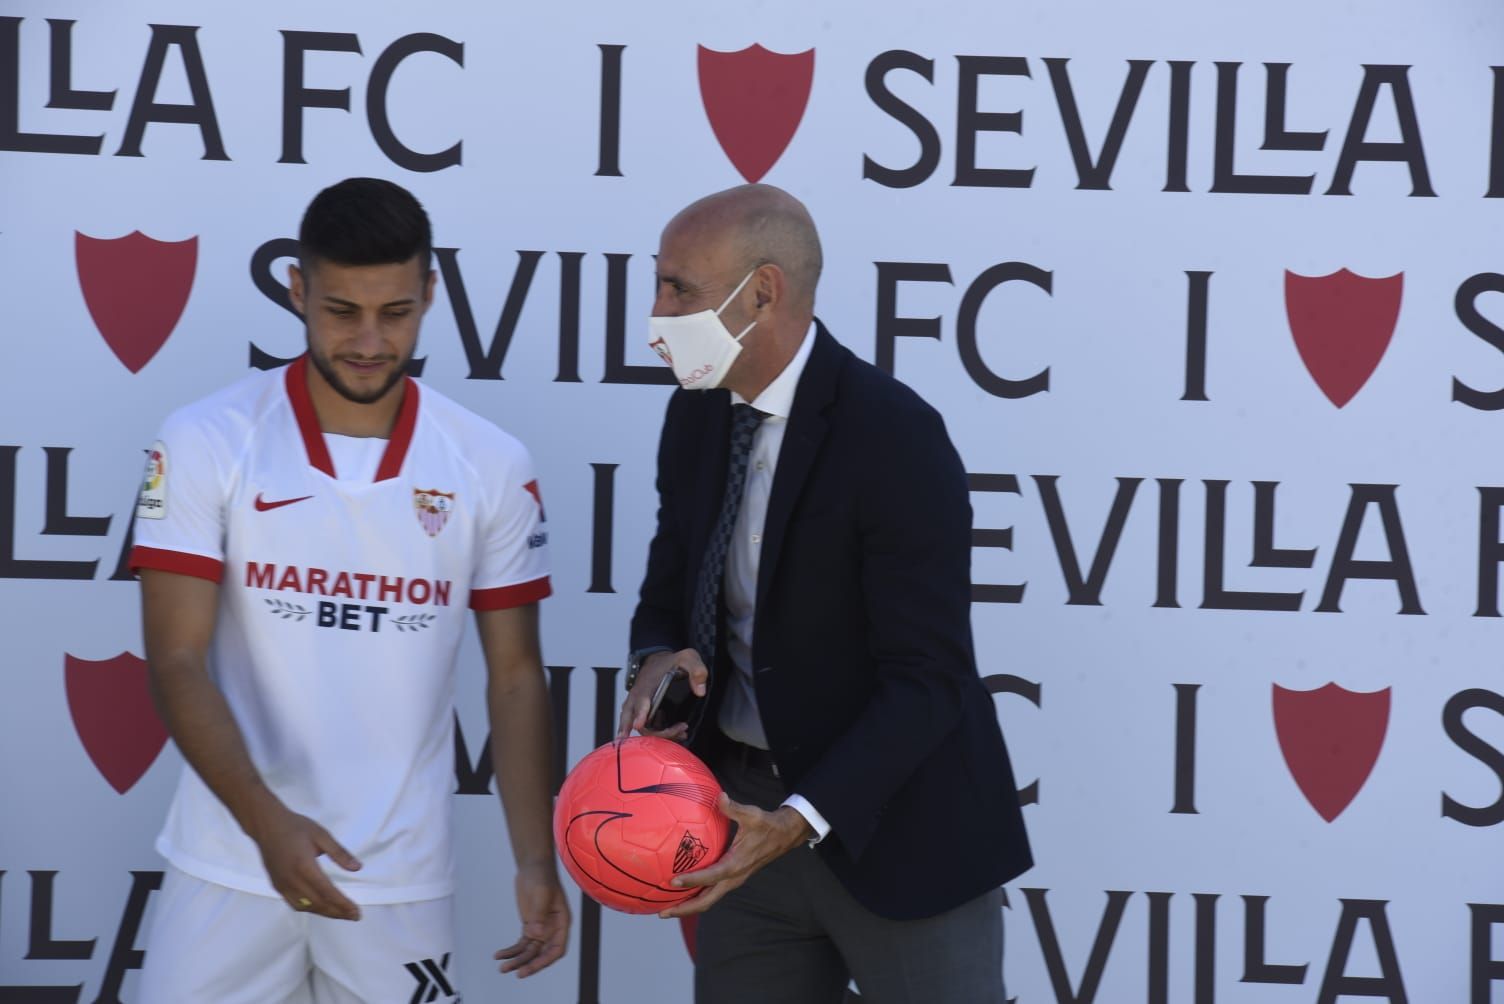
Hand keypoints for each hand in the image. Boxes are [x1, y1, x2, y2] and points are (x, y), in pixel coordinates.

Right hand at [247, 802, 362, 920]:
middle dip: (338, 912)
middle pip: (318, 903)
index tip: (357, 912)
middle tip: (355, 916)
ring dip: (325, 913)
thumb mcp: (322, 835)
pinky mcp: (277, 886)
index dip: (343, 905)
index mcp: (304, 866)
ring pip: (306, 907)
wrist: (267, 825)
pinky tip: (321, 907)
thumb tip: (357, 868)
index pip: (327, 892)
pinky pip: (294, 904)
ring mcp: (282, 885)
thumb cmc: (296, 827)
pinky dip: (310, 909)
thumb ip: (340, 853)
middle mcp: (292, 880)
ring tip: (342, 914)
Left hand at [494, 863, 569, 976]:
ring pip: (529, 951)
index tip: (531, 967)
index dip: (546, 960)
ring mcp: (541, 929)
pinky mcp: (530, 926)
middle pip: (542, 954)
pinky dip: (511, 950)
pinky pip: (521, 944)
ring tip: (502, 967)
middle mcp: (553, 929)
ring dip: (517, 960)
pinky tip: (499, 954)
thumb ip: (539, 915)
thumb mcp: (541, 894)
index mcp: (562, 922)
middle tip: (516, 973)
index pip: (557, 949)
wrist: (532, 867)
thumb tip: (535, 936)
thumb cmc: (541, 877)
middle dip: (529, 964)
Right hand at [617, 648, 708, 741]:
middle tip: (675, 733)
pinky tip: (678, 733)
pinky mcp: (643, 714)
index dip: (639, 713)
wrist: (657, 662)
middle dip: (651, 733)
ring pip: (640, 728)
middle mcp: (638, 698)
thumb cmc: (669, 662)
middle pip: (633, 720)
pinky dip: (661, 735)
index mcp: (647, 685)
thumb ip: (696, 670)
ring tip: (681, 733)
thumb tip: (700, 691)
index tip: (639, 724)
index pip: (640, 700)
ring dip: (660, 735)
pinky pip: (647, 729)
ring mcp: (638, 708)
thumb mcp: (686, 658)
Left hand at [658, 794, 811, 917]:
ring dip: (688, 907)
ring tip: (666, 909)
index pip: (711, 876)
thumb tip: (720, 797)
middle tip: (662, 912)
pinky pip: (711, 892)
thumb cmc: (766, 825)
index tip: (673, 882)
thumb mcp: (752, 814)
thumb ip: (733, 808)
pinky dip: (696, 896)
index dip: (692, 880)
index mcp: (736, 865)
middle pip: (706, 901)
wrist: (783, 836)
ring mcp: (732, 880)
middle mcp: (733, 878)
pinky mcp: (731, 878)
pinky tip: (681, 892)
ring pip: (708, 900)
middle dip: (684, 909)